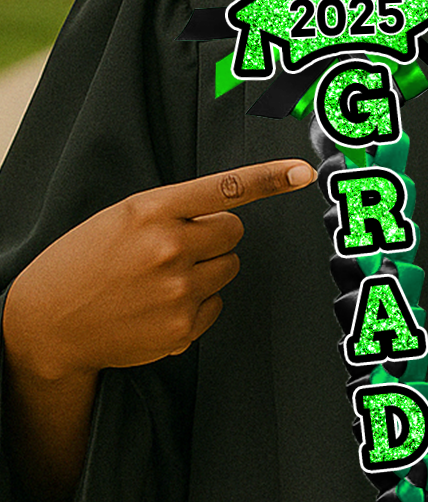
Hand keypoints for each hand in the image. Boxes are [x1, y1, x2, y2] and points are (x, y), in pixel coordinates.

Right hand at [2, 159, 316, 382]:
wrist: (47, 323)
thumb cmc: (88, 260)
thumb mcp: (123, 217)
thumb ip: (174, 211)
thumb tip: (233, 217)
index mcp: (150, 210)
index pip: (225, 188)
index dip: (270, 178)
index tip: (305, 172)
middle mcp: (168, 248)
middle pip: (235, 233)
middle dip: (215, 237)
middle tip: (176, 248)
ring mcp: (177, 291)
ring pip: (229, 268)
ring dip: (207, 270)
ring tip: (160, 279)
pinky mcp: (182, 329)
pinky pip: (216, 305)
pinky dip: (196, 306)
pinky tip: (157, 307)